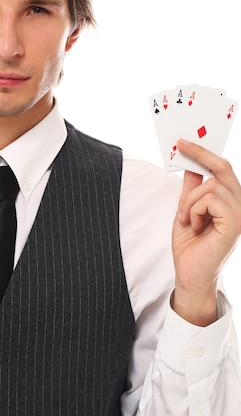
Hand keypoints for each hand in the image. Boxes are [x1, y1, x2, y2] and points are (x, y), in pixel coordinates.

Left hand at [171, 139, 240, 325]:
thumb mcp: (186, 209)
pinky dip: (194, 209)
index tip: (184, 141)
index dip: (205, 152)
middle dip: (199, 155)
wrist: (189, 274)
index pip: (223, 169)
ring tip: (187, 218)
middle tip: (181, 146)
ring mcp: (239, 214)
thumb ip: (191, 187)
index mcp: (229, 200)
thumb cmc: (190, 245)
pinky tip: (194, 224)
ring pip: (211, 184)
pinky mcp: (234, 224)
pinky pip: (210, 199)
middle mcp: (238, 205)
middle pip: (223, 168)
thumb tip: (189, 163)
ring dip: (190, 200)